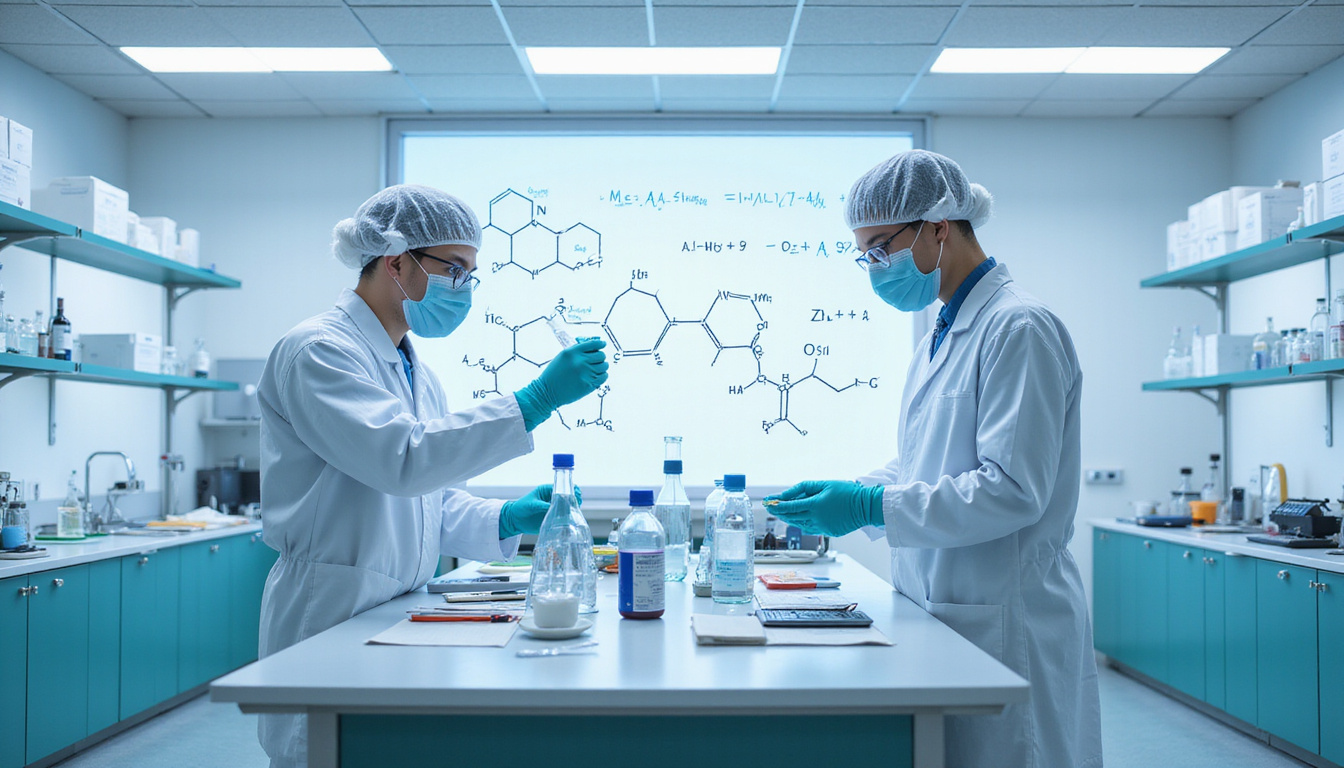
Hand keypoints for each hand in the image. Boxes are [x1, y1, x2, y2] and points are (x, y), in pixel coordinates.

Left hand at [498, 484, 582, 537]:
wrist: (514, 520)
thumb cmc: (521, 508)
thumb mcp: (532, 505)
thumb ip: (543, 506)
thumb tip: (554, 508)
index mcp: (547, 490)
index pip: (562, 486)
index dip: (570, 489)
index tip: (575, 493)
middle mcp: (552, 498)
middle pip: (568, 496)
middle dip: (574, 498)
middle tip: (577, 503)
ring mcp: (554, 508)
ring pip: (568, 506)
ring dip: (572, 508)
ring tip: (573, 511)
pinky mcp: (553, 518)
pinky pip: (563, 517)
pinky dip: (568, 518)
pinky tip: (570, 519)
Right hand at [530, 337, 608, 408]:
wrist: (547, 392)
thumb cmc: (554, 374)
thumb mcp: (562, 357)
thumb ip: (577, 351)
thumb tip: (593, 348)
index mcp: (572, 352)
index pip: (593, 344)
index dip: (601, 344)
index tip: (603, 344)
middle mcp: (580, 361)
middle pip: (601, 355)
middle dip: (600, 357)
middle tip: (597, 360)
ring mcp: (586, 373)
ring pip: (604, 366)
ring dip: (602, 366)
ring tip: (596, 369)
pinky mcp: (589, 384)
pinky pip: (604, 377)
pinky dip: (602, 376)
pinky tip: (596, 376)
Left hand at [764, 480, 883, 537]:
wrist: (866, 506)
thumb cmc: (847, 492)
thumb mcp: (824, 484)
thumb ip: (804, 488)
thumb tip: (788, 494)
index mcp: (815, 505)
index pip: (790, 506)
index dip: (777, 505)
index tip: (768, 502)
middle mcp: (817, 519)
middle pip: (792, 516)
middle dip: (779, 512)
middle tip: (770, 507)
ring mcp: (822, 527)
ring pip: (800, 524)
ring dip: (789, 518)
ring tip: (782, 513)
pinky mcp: (828, 532)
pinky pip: (810, 529)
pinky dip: (802, 523)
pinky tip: (799, 519)